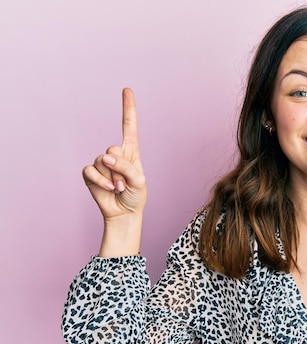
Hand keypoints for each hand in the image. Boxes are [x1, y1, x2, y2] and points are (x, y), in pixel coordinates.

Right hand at [82, 88, 146, 220]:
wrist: (124, 213)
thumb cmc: (136, 195)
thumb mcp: (139, 180)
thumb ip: (125, 166)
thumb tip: (105, 158)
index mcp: (131, 152)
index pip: (129, 126)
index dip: (128, 108)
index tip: (127, 90)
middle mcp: (116, 154)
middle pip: (113, 150)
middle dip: (120, 169)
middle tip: (125, 184)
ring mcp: (102, 164)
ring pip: (102, 162)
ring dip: (112, 179)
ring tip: (119, 188)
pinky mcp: (90, 173)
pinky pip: (90, 170)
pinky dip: (100, 181)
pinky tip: (109, 189)